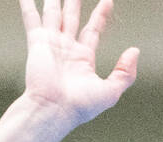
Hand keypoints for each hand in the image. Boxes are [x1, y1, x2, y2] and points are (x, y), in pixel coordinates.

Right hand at [19, 0, 138, 128]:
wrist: (53, 110)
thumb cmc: (79, 106)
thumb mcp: (110, 92)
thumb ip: (125, 72)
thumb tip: (135, 51)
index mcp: (83, 59)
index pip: (93, 30)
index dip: (100, 14)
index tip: (107, 0)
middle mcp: (67, 49)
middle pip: (73, 17)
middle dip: (75, 2)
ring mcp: (51, 45)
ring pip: (54, 14)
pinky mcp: (38, 43)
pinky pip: (32, 19)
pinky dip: (28, 5)